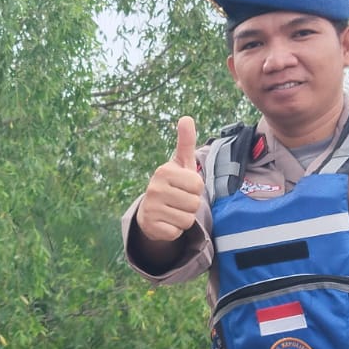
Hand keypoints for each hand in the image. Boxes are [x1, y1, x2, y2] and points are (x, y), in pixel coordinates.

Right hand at [134, 117, 204, 242]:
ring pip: (187, 219)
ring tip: (173, 211)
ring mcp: (151, 207)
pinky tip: (166, 222)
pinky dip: (175, 230)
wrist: (150, 212)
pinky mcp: (151, 226)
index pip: (198, 185)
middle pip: (194, 203)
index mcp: (164, 171)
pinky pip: (177, 232)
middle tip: (178, 201)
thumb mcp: (180, 164)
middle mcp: (154, 187)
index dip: (195, 189)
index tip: (183, 187)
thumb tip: (186, 117)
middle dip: (191, 205)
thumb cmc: (172, 185)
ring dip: (184, 218)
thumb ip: (186, 142)